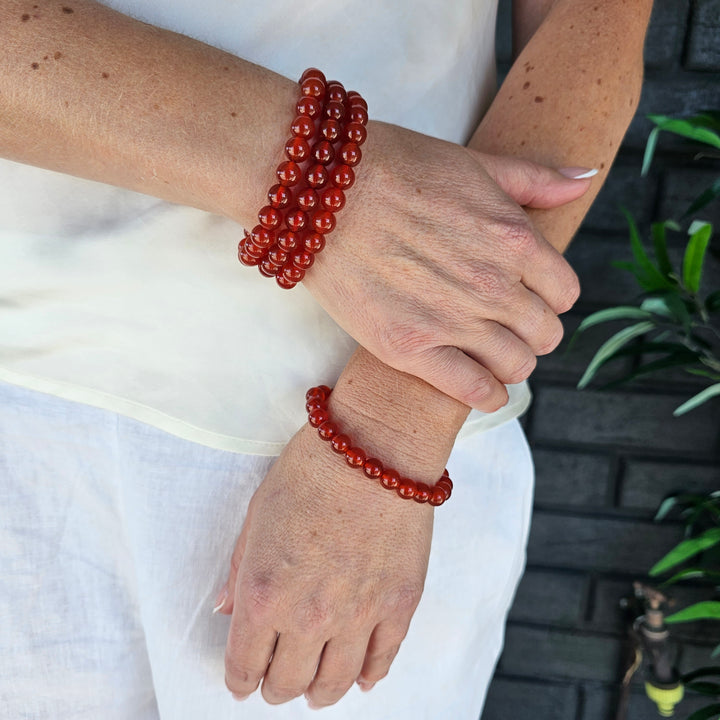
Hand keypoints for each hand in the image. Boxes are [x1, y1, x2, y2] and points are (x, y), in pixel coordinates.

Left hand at [215, 423, 434, 707]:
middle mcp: (308, 616)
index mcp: (263, 594)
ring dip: (319, 694)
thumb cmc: (311, 470)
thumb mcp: (257, 513)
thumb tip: (226, 609)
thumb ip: (239, 570)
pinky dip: (369, 678)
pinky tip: (361, 679)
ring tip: (315, 690)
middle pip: (288, 684)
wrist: (374, 445)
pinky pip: (383, 661)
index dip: (240, 680)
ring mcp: (358, 615)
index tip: (243, 681)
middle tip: (276, 683)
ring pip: (335, 684)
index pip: (244, 666)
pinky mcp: (399, 605)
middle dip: (276, 689)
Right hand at [303, 120, 588, 410]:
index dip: (549, 295)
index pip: (564, 292)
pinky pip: (473, 391)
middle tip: (505, 325)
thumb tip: (584, 177)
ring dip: (510, 362)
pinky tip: (479, 386)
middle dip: (530, 330)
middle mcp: (492, 285)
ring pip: (517, 365)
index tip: (527, 295)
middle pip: (544, 333)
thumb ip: (533, 178)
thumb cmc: (395, 169)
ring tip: (488, 353)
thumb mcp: (474, 163)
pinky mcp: (410, 348)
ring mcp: (452, 321)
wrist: (323, 193)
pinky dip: (485, 395)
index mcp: (514, 239)